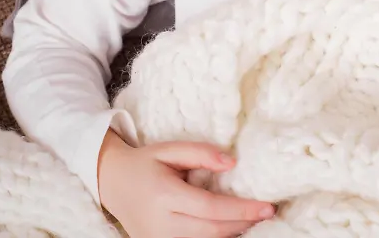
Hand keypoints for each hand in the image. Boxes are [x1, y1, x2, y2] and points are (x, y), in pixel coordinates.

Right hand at [97, 130, 275, 237]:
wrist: (112, 184)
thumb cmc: (145, 164)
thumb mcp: (170, 149)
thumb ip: (201, 153)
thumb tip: (232, 162)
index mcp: (164, 196)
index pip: (211, 208)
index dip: (242, 210)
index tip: (267, 206)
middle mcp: (161, 224)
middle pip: (212, 231)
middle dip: (243, 224)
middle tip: (267, 213)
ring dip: (233, 233)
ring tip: (253, 220)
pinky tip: (231, 227)